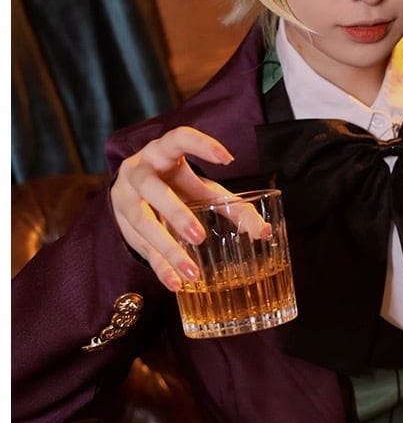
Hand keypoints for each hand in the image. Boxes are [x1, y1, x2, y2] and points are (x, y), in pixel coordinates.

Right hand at [110, 127, 233, 290]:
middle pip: (152, 188)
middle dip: (175, 213)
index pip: (178, 139)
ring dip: (166, 248)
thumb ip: (231, 206)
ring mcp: (124, 197)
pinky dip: (158, 266)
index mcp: (161, 153)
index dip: (200, 146)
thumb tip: (264, 232)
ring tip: (192, 272)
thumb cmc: (175, 186)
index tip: (228, 159)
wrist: (135, 192)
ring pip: (140, 221)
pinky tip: (175, 283)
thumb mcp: (202, 190)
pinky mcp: (119, 223)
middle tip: (199, 237)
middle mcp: (137, 171)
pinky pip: (138, 246)